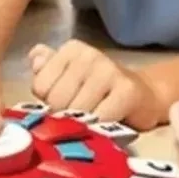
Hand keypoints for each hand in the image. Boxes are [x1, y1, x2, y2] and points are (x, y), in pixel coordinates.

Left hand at [28, 41, 164, 129]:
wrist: (144, 97)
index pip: (40, 86)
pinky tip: (105, 124)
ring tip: (92, 119)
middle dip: (65, 116)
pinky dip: (99, 128)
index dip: (49, 103)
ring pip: (76, 111)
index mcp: (71, 49)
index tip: (65, 102)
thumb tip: (34, 59)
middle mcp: (89, 54)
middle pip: (57, 100)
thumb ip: (47, 70)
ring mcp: (108, 70)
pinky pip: (99, 118)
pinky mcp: (126, 90)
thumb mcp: (69, 78)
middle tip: (80, 114)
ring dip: (83, 124)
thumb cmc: (99, 91)